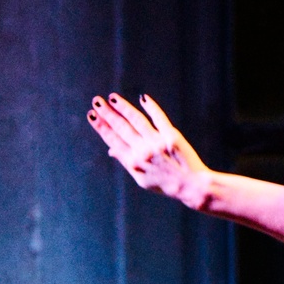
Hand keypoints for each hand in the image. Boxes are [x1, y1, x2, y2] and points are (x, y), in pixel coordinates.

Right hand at [87, 92, 210, 208]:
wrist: (191, 185)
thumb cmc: (165, 182)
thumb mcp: (141, 178)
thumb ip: (126, 162)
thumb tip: (111, 149)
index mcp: (133, 162)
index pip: (113, 140)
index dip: (101, 127)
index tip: (92, 115)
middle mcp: (143, 151)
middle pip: (122, 128)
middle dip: (107, 114)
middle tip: (97, 101)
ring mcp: (157, 143)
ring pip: (137, 120)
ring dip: (123, 108)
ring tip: (112, 98)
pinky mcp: (172, 137)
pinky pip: (159, 118)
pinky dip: (151, 107)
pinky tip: (143, 98)